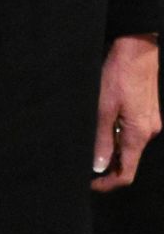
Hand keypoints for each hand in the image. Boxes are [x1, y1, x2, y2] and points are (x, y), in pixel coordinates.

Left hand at [92, 33, 160, 190]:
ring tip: (88, 141)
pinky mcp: (146, 111)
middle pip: (128, 160)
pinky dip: (116, 133)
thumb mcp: (103, 108)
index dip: (108, 183)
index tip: (91, 184)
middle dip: (107, 165)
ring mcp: (150, 121)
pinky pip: (131, 131)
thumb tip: (98, 166)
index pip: (127, 173)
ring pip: (128, 144)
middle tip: (83, 163)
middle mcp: (148, 131)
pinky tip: (101, 124)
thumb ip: (101, 138)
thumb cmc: (119, 75)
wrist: (137, 50)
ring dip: (110, 147)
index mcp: (139, 134)